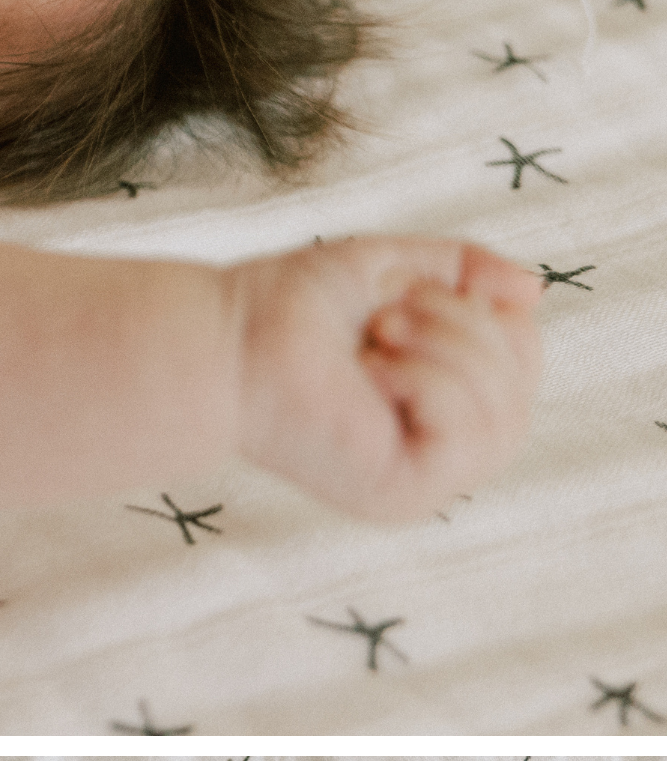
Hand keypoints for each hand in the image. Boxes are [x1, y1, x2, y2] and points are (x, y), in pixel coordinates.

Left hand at [232, 236, 540, 518]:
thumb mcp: (398, 265)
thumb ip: (466, 271)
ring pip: (503, 410)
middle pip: (522, 381)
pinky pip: (466, 436)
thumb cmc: (294, 307)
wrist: (228, 341)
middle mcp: (445, 449)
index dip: (482, 308)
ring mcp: (429, 481)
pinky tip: (373, 374)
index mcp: (447, 401)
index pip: (524, 355)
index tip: (402, 297)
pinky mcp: (406, 495)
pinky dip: (427, 381)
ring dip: (443, 345)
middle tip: (383, 317)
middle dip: (462, 322)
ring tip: (376, 337)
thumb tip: (532, 291)